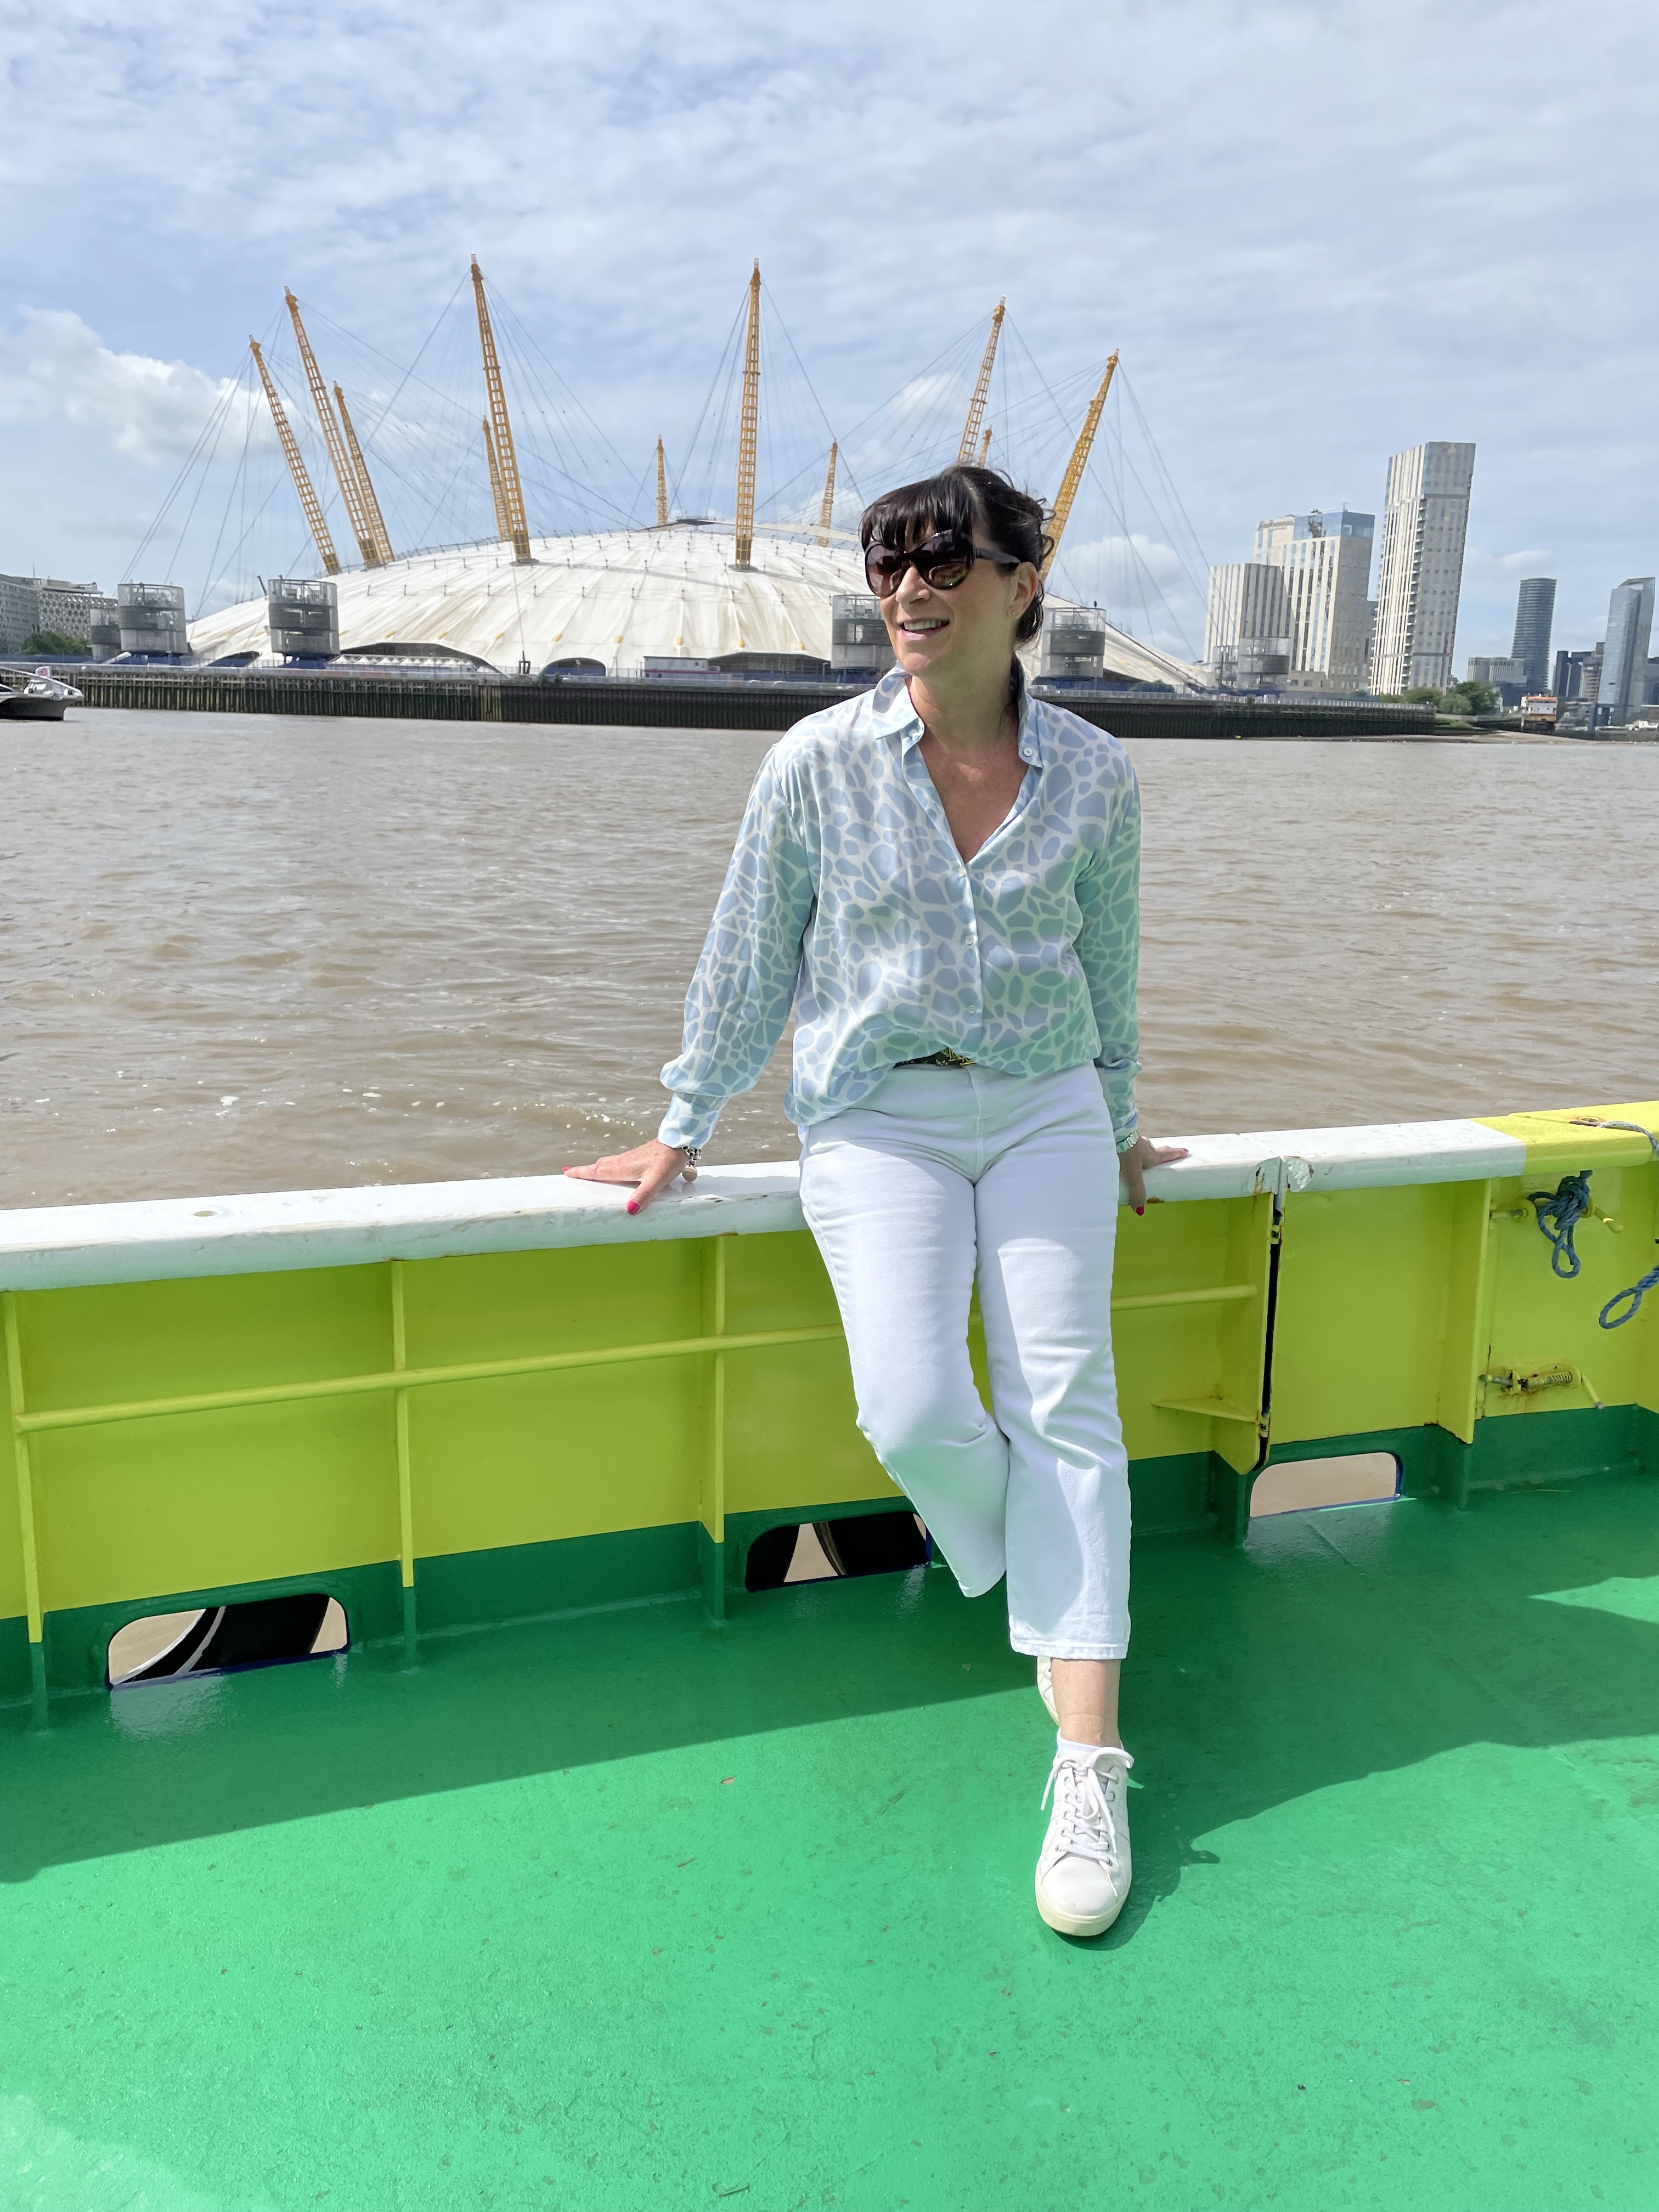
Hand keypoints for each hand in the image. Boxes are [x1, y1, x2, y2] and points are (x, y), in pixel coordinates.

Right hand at [563, 1139, 692, 1214]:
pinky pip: (616, 1162)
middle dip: (584, 1170)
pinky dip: (608, 1166)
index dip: (581, 1173)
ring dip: (595, 1168)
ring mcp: (630, 1158)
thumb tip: (629, 1210)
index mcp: (622, 1168)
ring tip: (588, 1173)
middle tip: (571, 1174)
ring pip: (607, 1163)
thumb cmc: (667, 1161)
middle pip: (598, 1167)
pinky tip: (614, 1170)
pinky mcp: (637, 1156)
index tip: (566, 1173)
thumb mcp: (656, 1181)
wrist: (679, 1142)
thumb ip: (643, 1196)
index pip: (597, 1171)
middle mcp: (622, 1162)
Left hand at [1118, 1133, 1188, 1213]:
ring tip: (1147, 1153)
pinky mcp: (1123, 1138)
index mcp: (1152, 1155)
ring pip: (1144, 1146)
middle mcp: (1145, 1147)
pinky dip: (1132, 1148)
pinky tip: (1125, 1150)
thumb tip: (1140, 1211)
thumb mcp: (1132, 1173)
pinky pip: (1130, 1144)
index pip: (1167, 1155)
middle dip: (1166, 1152)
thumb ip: (1136, 1191)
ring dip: (1148, 1149)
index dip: (1177, 1155)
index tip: (1186, 1152)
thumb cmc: (1126, 1151)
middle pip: (1158, 1149)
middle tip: (1172, 1151)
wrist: (1113, 1131)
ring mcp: (1134, 1141)